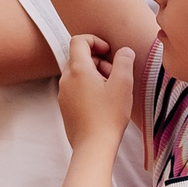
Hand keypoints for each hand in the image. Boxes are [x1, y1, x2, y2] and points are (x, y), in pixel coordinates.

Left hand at [56, 33, 133, 152]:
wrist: (93, 146)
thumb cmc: (109, 116)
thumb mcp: (123, 84)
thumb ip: (124, 61)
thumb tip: (124, 51)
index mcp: (78, 69)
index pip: (79, 41)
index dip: (95, 40)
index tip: (109, 52)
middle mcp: (66, 79)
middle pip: (79, 57)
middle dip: (98, 60)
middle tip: (114, 75)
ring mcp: (63, 94)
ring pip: (78, 73)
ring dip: (94, 75)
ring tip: (110, 91)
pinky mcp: (65, 107)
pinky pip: (75, 88)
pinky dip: (88, 88)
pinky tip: (102, 103)